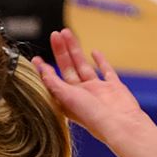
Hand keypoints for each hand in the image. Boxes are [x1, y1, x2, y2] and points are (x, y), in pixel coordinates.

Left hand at [31, 29, 150, 143]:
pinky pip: (106, 71)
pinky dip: (101, 61)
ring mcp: (98, 90)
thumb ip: (53, 83)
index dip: (44, 70)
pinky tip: (94, 51)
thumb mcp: (66, 97)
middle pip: (67, 68)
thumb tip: (40, 70)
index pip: (52, 81)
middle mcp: (81, 94)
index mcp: (68, 100)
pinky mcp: (113, 87)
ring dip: (75, 49)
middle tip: (55, 34)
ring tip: (67, 32)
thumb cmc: (92, 116)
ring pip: (83, 65)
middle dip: (60, 51)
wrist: (120, 123)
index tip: (35, 58)